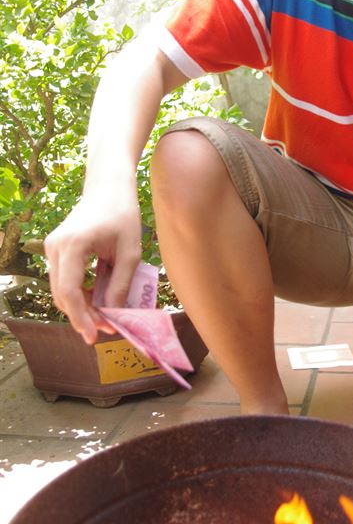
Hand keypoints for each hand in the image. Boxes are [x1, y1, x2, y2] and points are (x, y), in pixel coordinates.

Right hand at [44, 191, 141, 343]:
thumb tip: (113, 314)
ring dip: (79, 306)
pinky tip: (96, 301)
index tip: (95, 336)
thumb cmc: (123, 215)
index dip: (81, 318)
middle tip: (105, 330)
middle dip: (82, 316)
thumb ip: (121, 284)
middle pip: (62, 294)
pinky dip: (77, 294)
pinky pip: (63, 279)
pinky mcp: (56, 248)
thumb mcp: (130, 252)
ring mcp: (52, 247)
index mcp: (73, 245)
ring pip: (60, 289)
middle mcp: (55, 246)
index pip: (70, 292)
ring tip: (104, 318)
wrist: (108, 187)